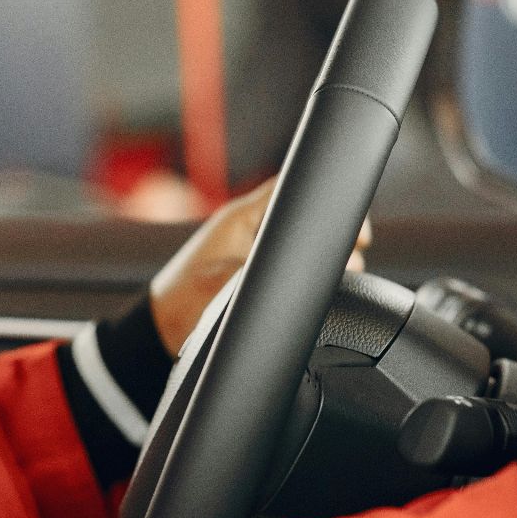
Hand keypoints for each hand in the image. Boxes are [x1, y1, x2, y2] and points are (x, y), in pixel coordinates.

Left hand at [147, 179, 371, 356]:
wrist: (161, 329)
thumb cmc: (182, 304)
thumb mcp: (223, 288)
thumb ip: (257, 275)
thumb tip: (294, 271)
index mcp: (241, 218)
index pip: (292, 188)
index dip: (326, 199)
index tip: (354, 226)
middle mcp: (250, 226)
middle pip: (305, 214)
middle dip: (335, 232)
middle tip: (355, 255)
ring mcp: (253, 246)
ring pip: (303, 238)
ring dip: (326, 254)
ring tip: (346, 273)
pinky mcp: (254, 267)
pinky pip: (292, 258)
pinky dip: (311, 269)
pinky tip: (325, 287)